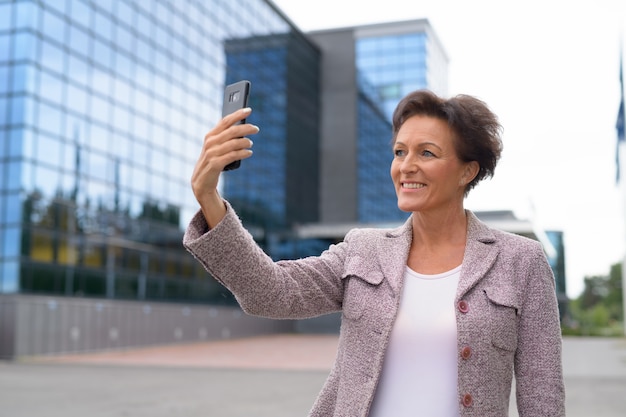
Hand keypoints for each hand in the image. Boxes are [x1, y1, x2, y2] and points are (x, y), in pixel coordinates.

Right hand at [191, 108, 258, 226]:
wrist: (201, 182)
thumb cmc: (212, 162)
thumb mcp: (216, 147)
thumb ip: (225, 137)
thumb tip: (242, 127)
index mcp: (210, 135)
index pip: (225, 121)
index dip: (237, 114)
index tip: (249, 110)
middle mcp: (210, 142)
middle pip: (232, 131)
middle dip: (246, 128)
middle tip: (256, 129)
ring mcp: (212, 153)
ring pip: (234, 143)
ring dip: (246, 142)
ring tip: (251, 144)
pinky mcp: (215, 164)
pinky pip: (233, 155)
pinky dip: (243, 153)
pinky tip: (249, 153)